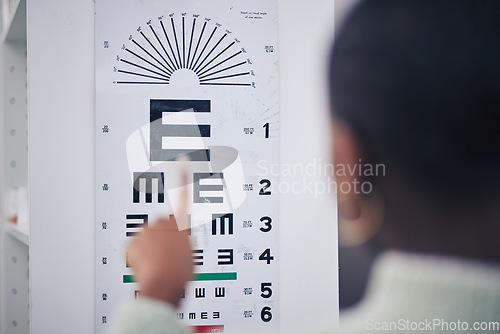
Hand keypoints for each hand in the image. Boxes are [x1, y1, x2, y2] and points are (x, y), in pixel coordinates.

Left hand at [127, 165, 191, 305]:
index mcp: (181, 223)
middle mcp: (163, 222)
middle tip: (165, 255)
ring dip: (148, 247)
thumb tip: (178, 241)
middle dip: (159, 236)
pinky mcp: (132, 240)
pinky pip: (133, 247)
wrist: (163, 284)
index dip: (183, 175)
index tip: (182, 158)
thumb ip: (184, 241)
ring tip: (156, 263)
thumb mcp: (191, 254)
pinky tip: (144, 264)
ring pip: (145, 236)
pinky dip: (136, 255)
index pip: (184, 195)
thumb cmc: (179, 271)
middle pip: (159, 224)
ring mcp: (146, 231)